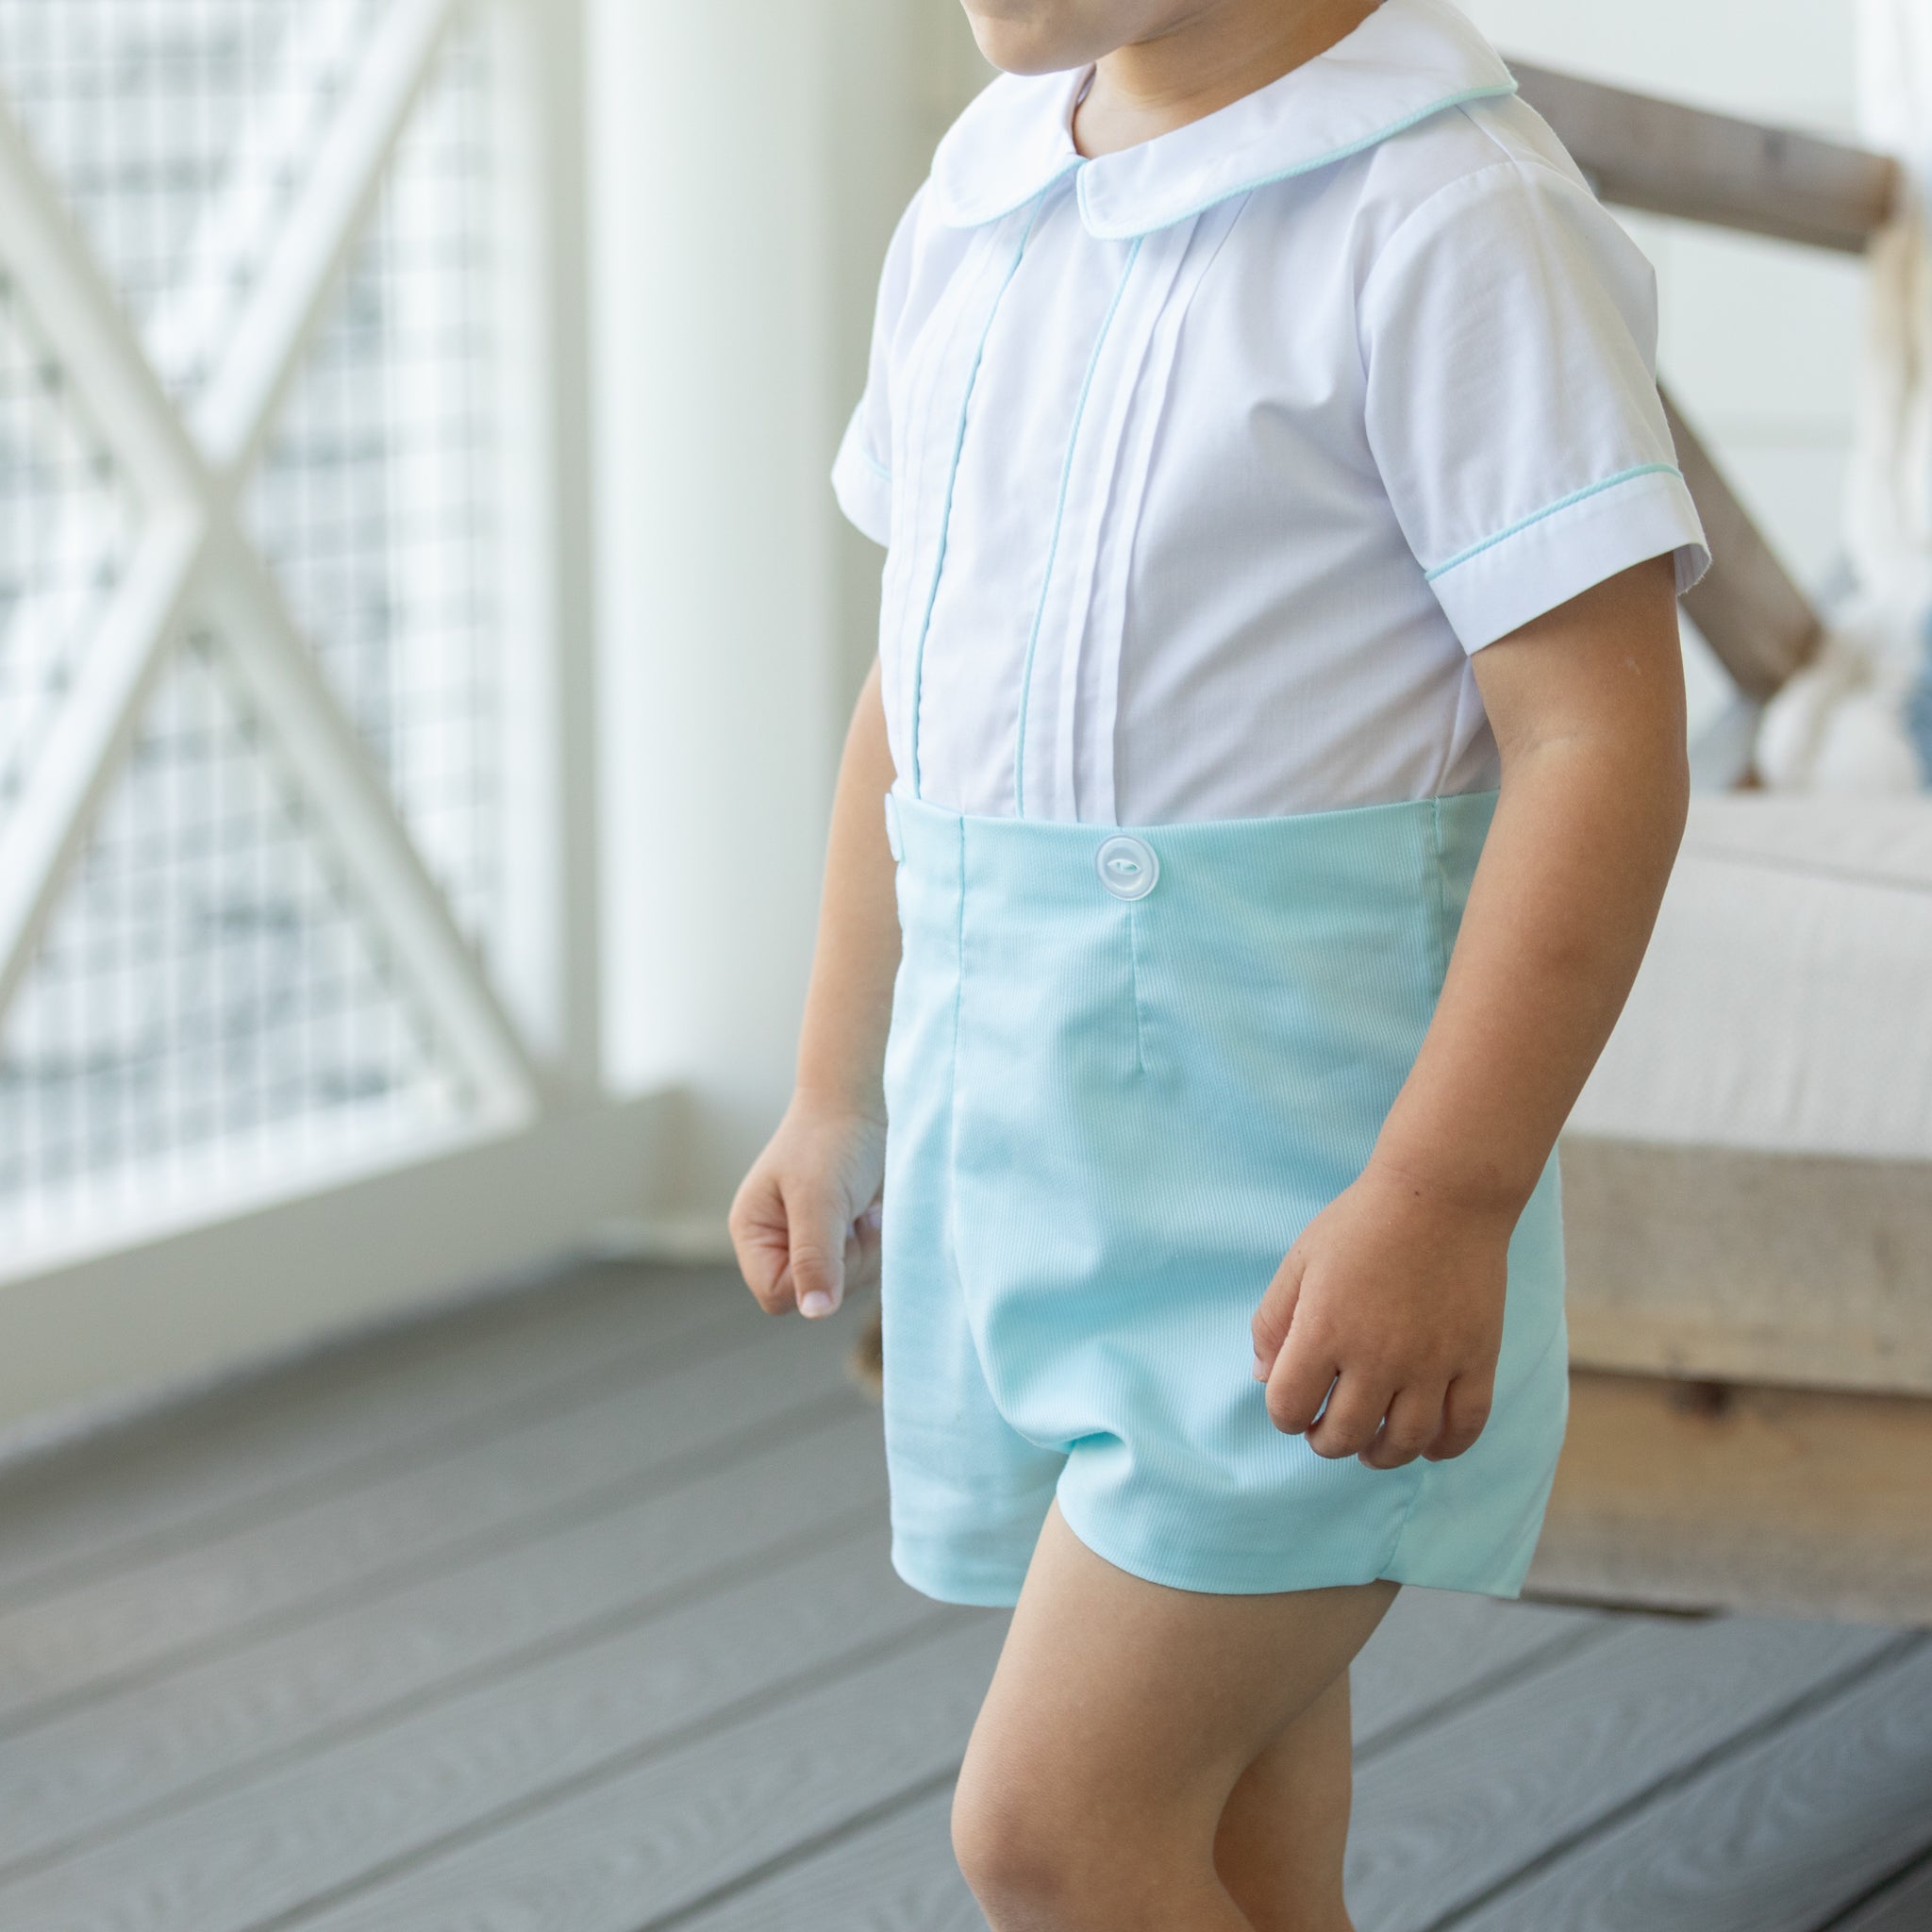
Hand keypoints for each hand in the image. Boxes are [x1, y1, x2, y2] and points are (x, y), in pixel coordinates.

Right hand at [730, 1098, 886, 1319]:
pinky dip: (877, 1242)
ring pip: (845, 1284)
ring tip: (863, 1208)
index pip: (776, 1294)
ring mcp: (812, 1241)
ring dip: (866, 1249)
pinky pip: (865, 1267)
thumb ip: (814, 1255)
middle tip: (853, 1215)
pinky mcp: (843, 1237)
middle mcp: (778, 1241)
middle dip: (846, 1261)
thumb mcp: (819, 1197)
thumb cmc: (832, 1140)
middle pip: (815, 1293)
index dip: (811, 1278)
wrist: (866, 1102)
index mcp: (753, 1231)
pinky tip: (873, 1211)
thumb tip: (814, 1311)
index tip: (833, 1237)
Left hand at [1248, 1162, 1512, 1467]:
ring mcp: (1431, 1362)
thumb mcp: (1300, 1261)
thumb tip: (1263, 1377)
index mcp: (1325, 1330)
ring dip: (1380, 1454)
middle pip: (1344, 1436)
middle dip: (1326, 1442)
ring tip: (1370, 1447)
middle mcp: (1377, 1356)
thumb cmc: (1362, 1223)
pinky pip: (1464, 1426)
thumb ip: (1273, 1321)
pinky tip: (1427, 1443)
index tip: (1293, 1407)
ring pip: (1403, 1442)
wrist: (1441, 1194)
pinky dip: (1444, 1447)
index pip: (1289, 1407)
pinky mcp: (1476, 1359)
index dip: (1284, 1416)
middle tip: (1327, 1430)